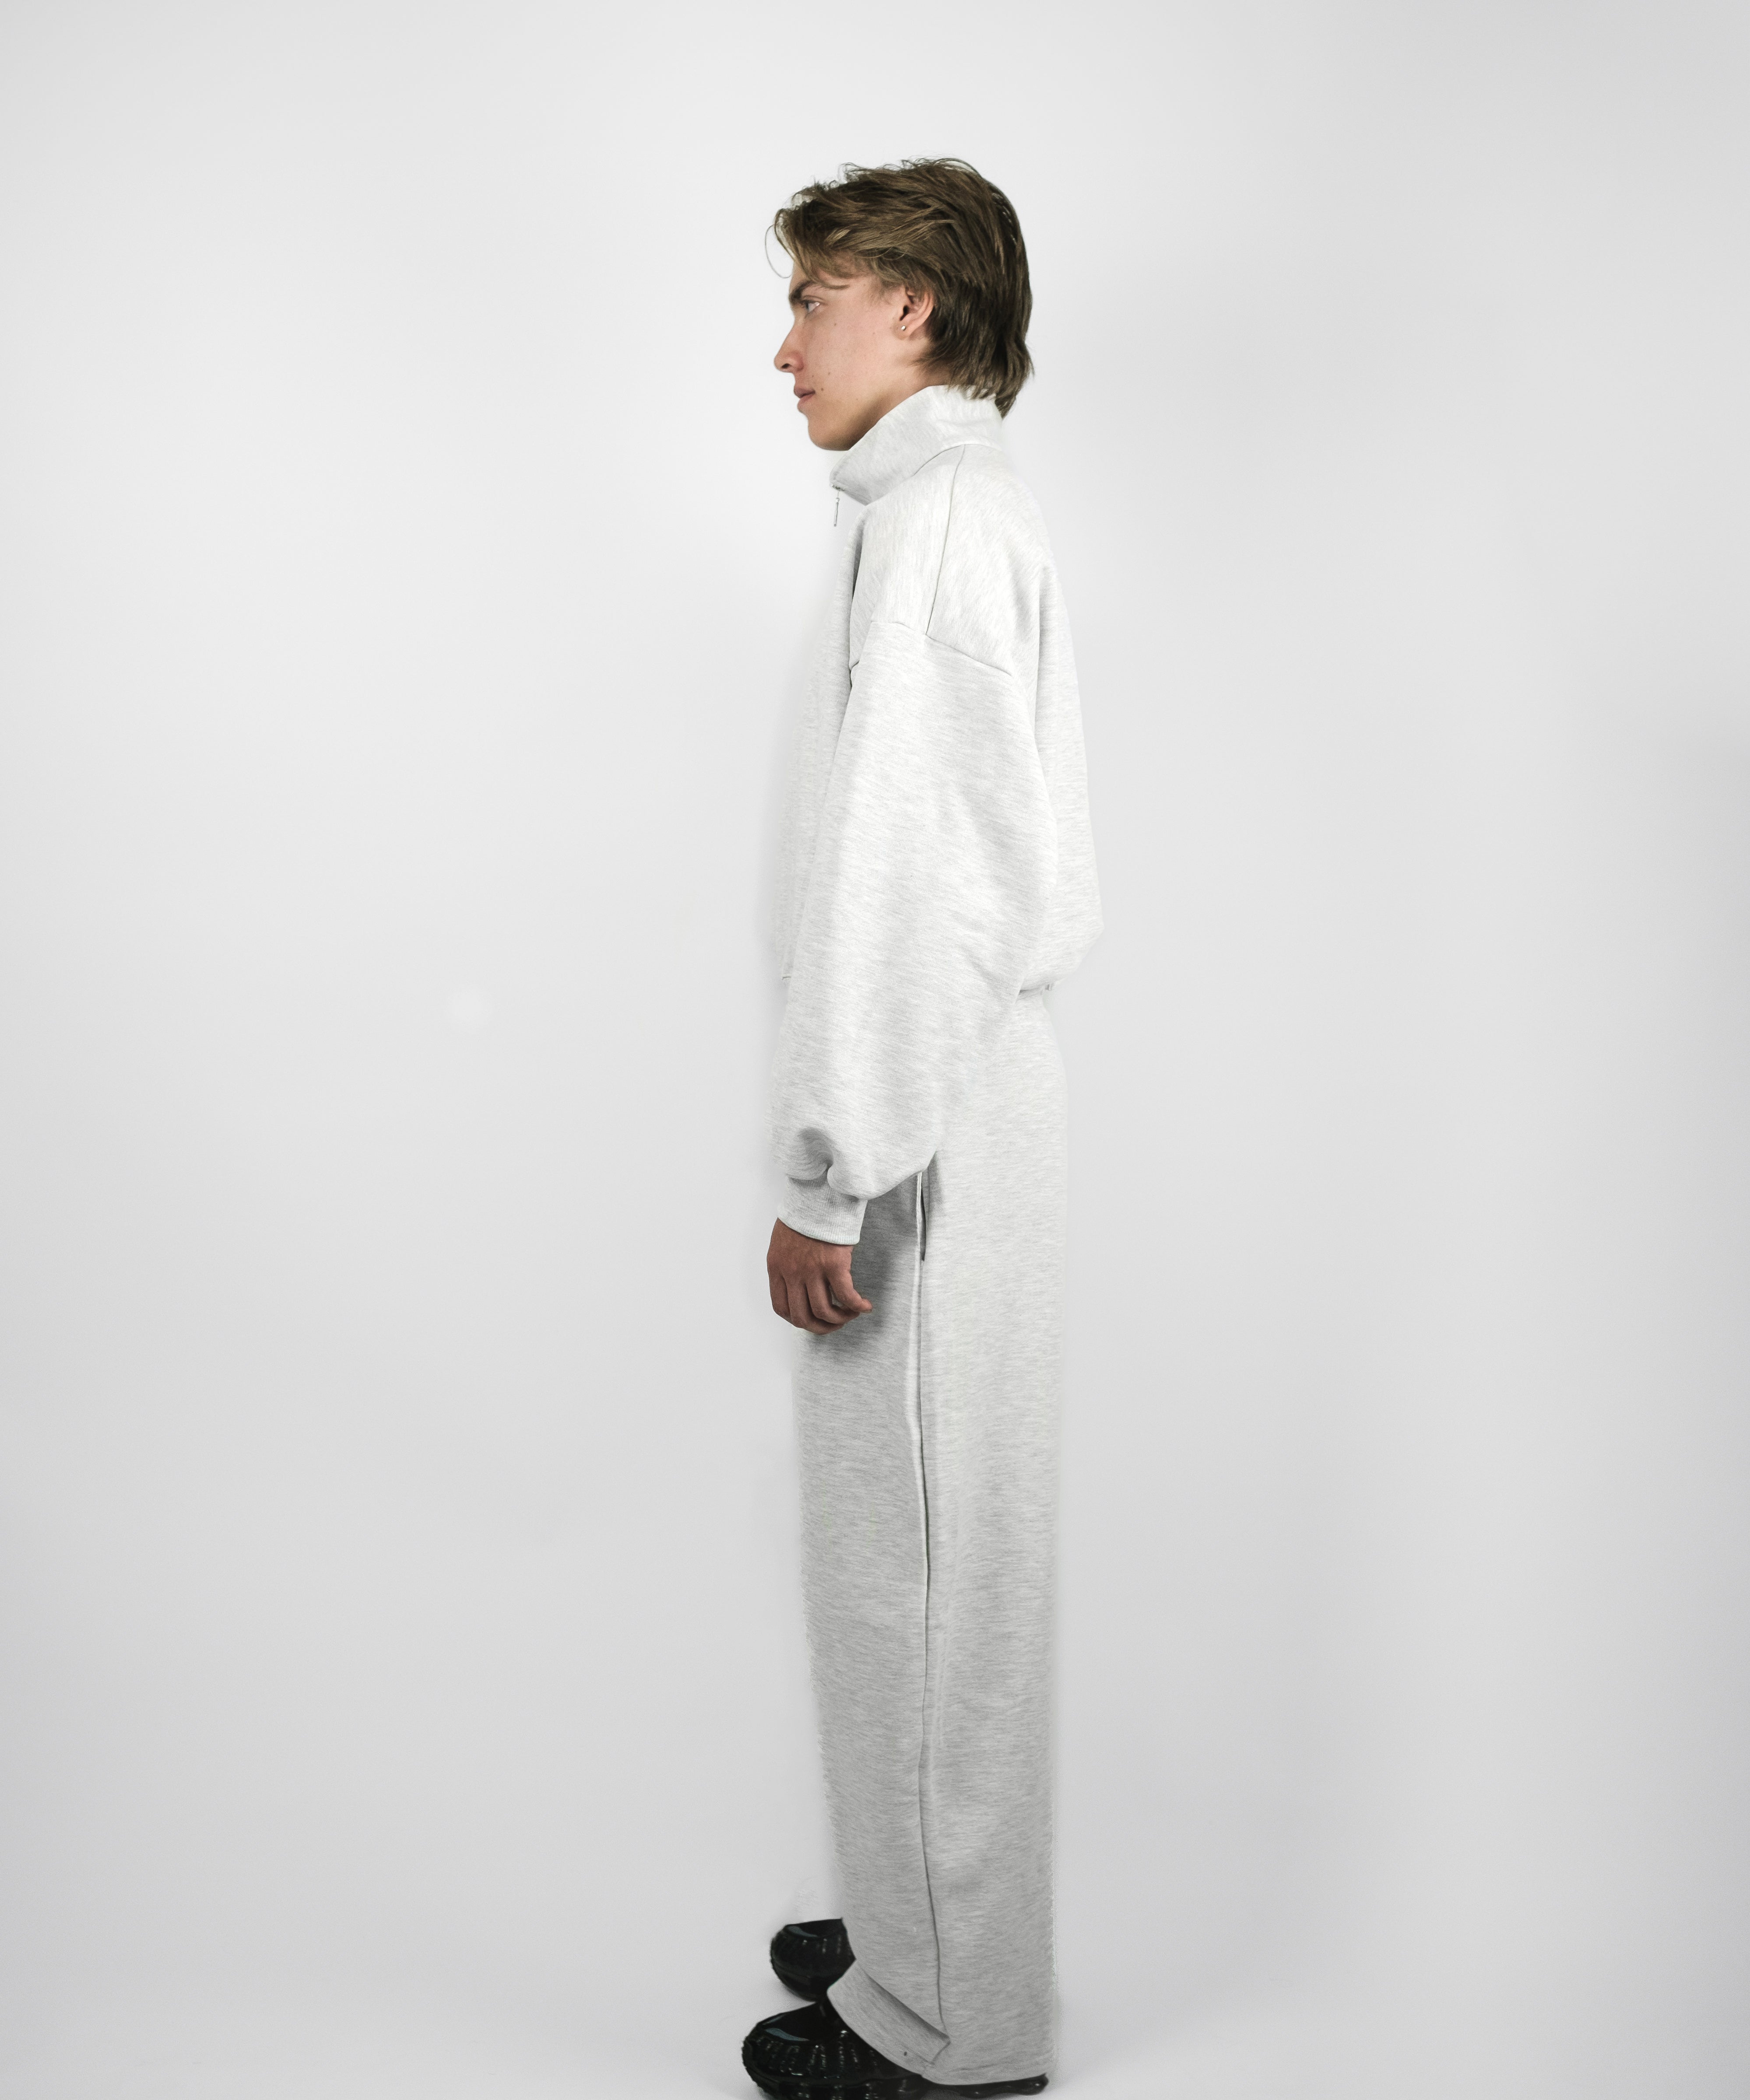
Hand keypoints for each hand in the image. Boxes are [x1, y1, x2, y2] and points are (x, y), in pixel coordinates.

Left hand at [767, 1218, 872, 1333]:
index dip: (798, 1320)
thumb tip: (798, 1286)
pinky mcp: (834, 1264)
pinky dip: (857, 1306)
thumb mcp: (783, 1242)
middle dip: (820, 1327)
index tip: (812, 1319)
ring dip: (840, 1319)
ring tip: (851, 1314)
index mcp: (776, 1268)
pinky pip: (846, 1297)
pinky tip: (865, 1306)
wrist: (817, 1193)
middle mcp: (791, 1273)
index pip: (781, 1308)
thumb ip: (786, 1265)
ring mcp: (812, 1270)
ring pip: (824, 1312)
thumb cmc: (804, 1214)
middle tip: (834, 1323)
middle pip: (802, 1317)